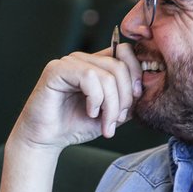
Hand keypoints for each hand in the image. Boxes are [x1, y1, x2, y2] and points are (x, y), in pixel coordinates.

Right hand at [10, 42, 141, 150]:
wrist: (47, 139)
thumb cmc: (75, 125)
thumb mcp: (111, 113)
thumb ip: (128, 100)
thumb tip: (145, 90)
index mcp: (97, 64)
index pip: (126, 52)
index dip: (137, 74)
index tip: (136, 100)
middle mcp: (84, 59)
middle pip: (120, 65)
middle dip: (126, 97)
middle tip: (118, 120)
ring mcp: (70, 62)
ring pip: (107, 75)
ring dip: (112, 104)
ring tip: (106, 123)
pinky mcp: (56, 70)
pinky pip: (89, 77)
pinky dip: (95, 99)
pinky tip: (90, 112)